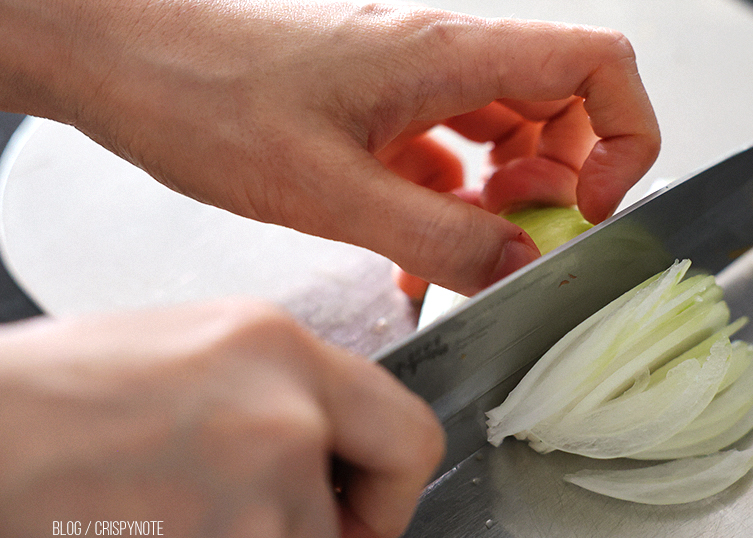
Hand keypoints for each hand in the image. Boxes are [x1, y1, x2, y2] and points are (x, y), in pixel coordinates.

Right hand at [0, 300, 443, 537]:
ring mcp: (258, 516)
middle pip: (348, 533)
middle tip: (242, 537)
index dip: (392, 486)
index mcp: (278, 351)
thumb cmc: (47, 405)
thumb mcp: (187, 355)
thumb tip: (320, 446)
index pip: (409, 436)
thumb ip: (274, 397)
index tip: (361, 507)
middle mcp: (285, 426)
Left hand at [3, 0, 659, 296]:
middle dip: (560, 183)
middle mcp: (442, 60)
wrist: (127, 62)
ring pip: (506, 135)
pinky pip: (448, 157)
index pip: (598, 63)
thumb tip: (519, 267)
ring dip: (504, 199)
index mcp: (449, 55)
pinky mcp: (379, 114)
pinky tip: (417, 246)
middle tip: (520, 242)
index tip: (591, 208)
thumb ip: (437, 234)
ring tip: (466, 249)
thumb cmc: (206, 96)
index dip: (625, 136)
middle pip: (561, 105)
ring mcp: (411, 86)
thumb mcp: (330, 189)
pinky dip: (452, 205)